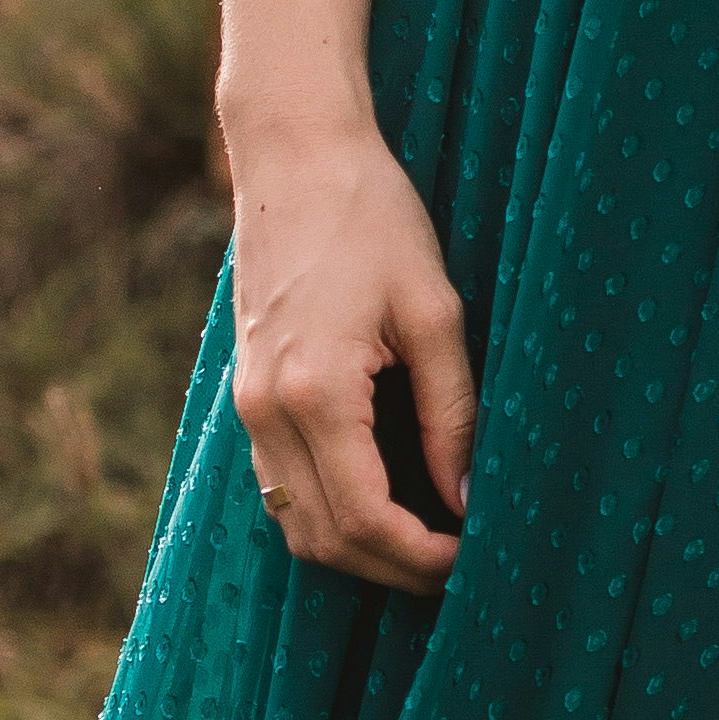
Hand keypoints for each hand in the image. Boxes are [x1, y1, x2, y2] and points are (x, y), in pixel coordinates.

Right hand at [227, 124, 475, 592]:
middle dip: (391, 567)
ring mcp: (249, 403)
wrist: (295, 152)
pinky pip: (281, 483)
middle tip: (455, 563)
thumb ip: (450, 411)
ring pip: (295, 521)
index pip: (364, 519)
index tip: (470, 558)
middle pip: (325, 538)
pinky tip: (380, 495)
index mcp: (315, 391)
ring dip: (356, 547)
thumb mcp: (432, 309)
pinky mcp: (249, 390)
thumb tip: (466, 498)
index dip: (419, 556)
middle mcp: (269, 410)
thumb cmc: (372, 214)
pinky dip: (327, 509)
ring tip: (423, 539)